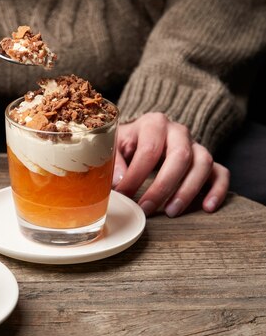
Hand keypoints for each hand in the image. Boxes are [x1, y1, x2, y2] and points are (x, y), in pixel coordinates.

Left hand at [112, 112, 229, 216]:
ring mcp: (196, 145)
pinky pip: (221, 173)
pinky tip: (207, 207)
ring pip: (203, 164)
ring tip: (171, 211)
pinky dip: (218, 190)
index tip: (125, 196)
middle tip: (146, 208)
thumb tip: (119, 184)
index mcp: (154, 123)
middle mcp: (179, 131)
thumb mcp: (115, 146)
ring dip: (188, 190)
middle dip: (163, 186)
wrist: (144, 136)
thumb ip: (115, 162)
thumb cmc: (128, 144)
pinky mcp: (208, 161)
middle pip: (180, 156)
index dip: (136, 176)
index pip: (149, 150)